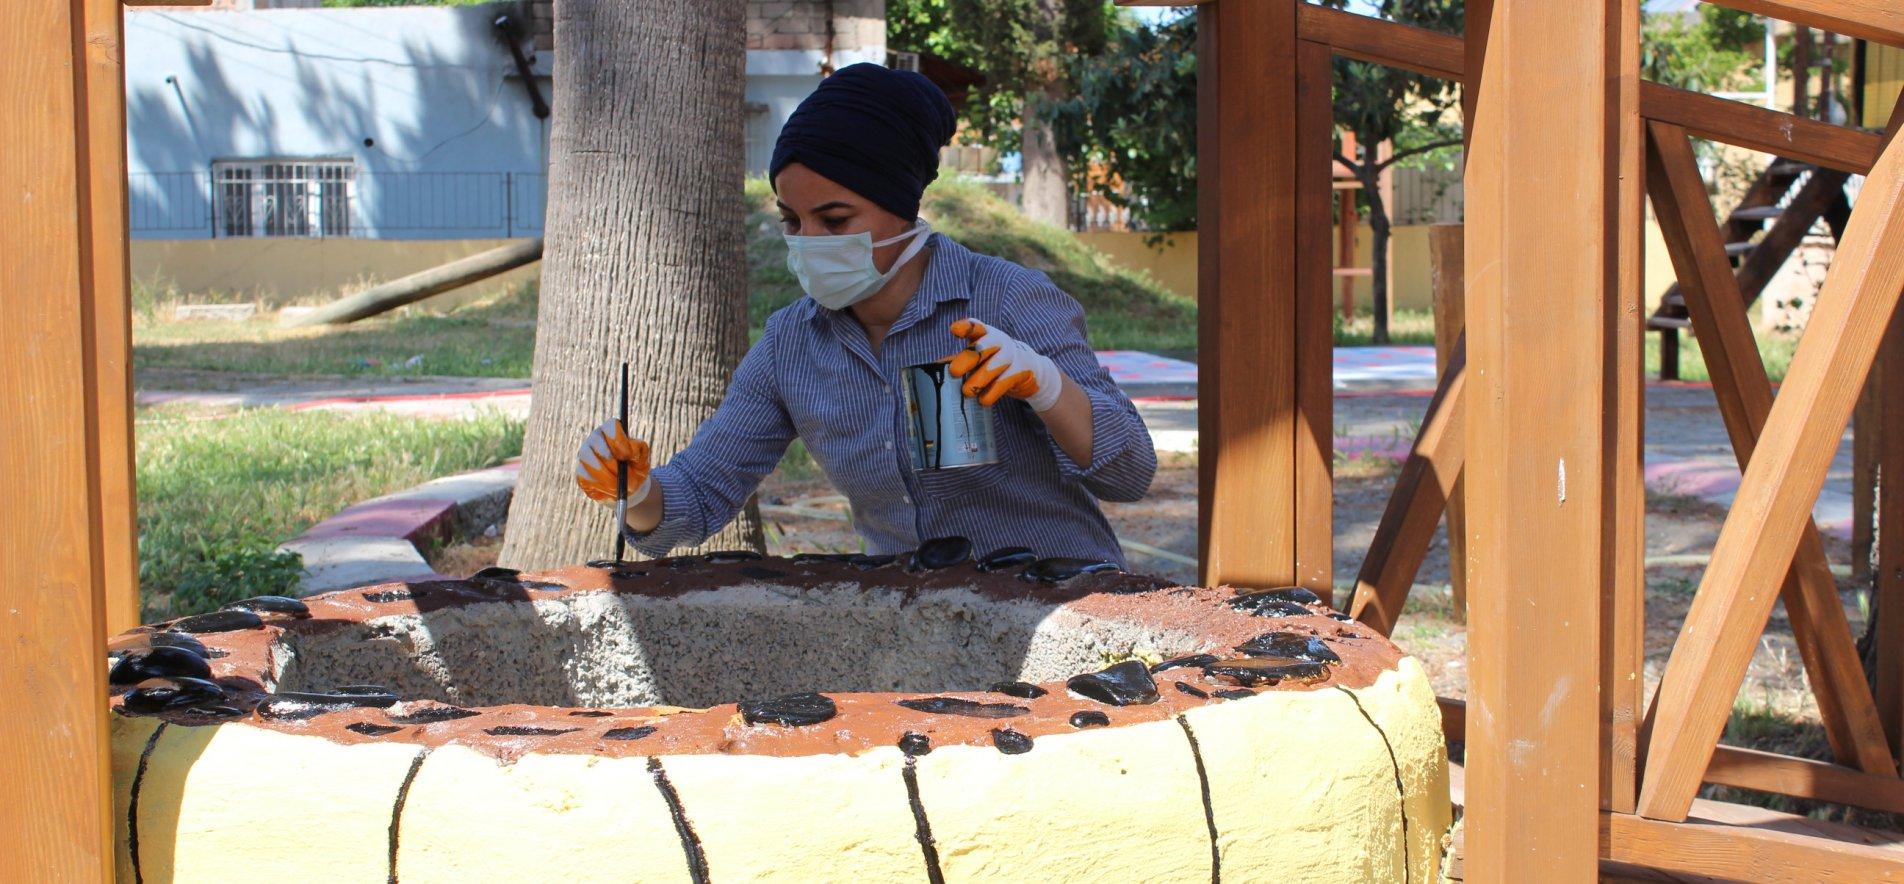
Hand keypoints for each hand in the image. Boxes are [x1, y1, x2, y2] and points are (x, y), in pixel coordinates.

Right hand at [575, 419, 652, 505]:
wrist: (628, 486)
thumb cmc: (636, 466)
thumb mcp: (642, 458)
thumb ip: (639, 449)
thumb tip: (630, 449)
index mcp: (611, 431)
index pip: (611, 426)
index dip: (618, 440)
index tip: (627, 455)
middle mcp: (595, 439)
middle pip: (596, 443)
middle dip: (610, 460)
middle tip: (620, 473)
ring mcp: (585, 455)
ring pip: (588, 460)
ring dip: (604, 476)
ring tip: (618, 486)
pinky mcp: (580, 472)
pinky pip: (584, 476)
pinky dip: (598, 485)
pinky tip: (610, 491)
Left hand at [942, 318, 1063, 411]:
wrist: (1029, 371)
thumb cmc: (995, 363)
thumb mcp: (979, 358)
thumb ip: (960, 360)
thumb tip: (933, 369)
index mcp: (986, 334)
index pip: (976, 327)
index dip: (966, 327)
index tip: (954, 330)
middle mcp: (1000, 341)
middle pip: (984, 346)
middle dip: (969, 358)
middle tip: (954, 372)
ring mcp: (1012, 355)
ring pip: (995, 365)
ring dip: (979, 379)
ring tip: (966, 392)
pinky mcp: (1022, 370)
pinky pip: (1005, 381)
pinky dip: (993, 392)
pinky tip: (983, 400)